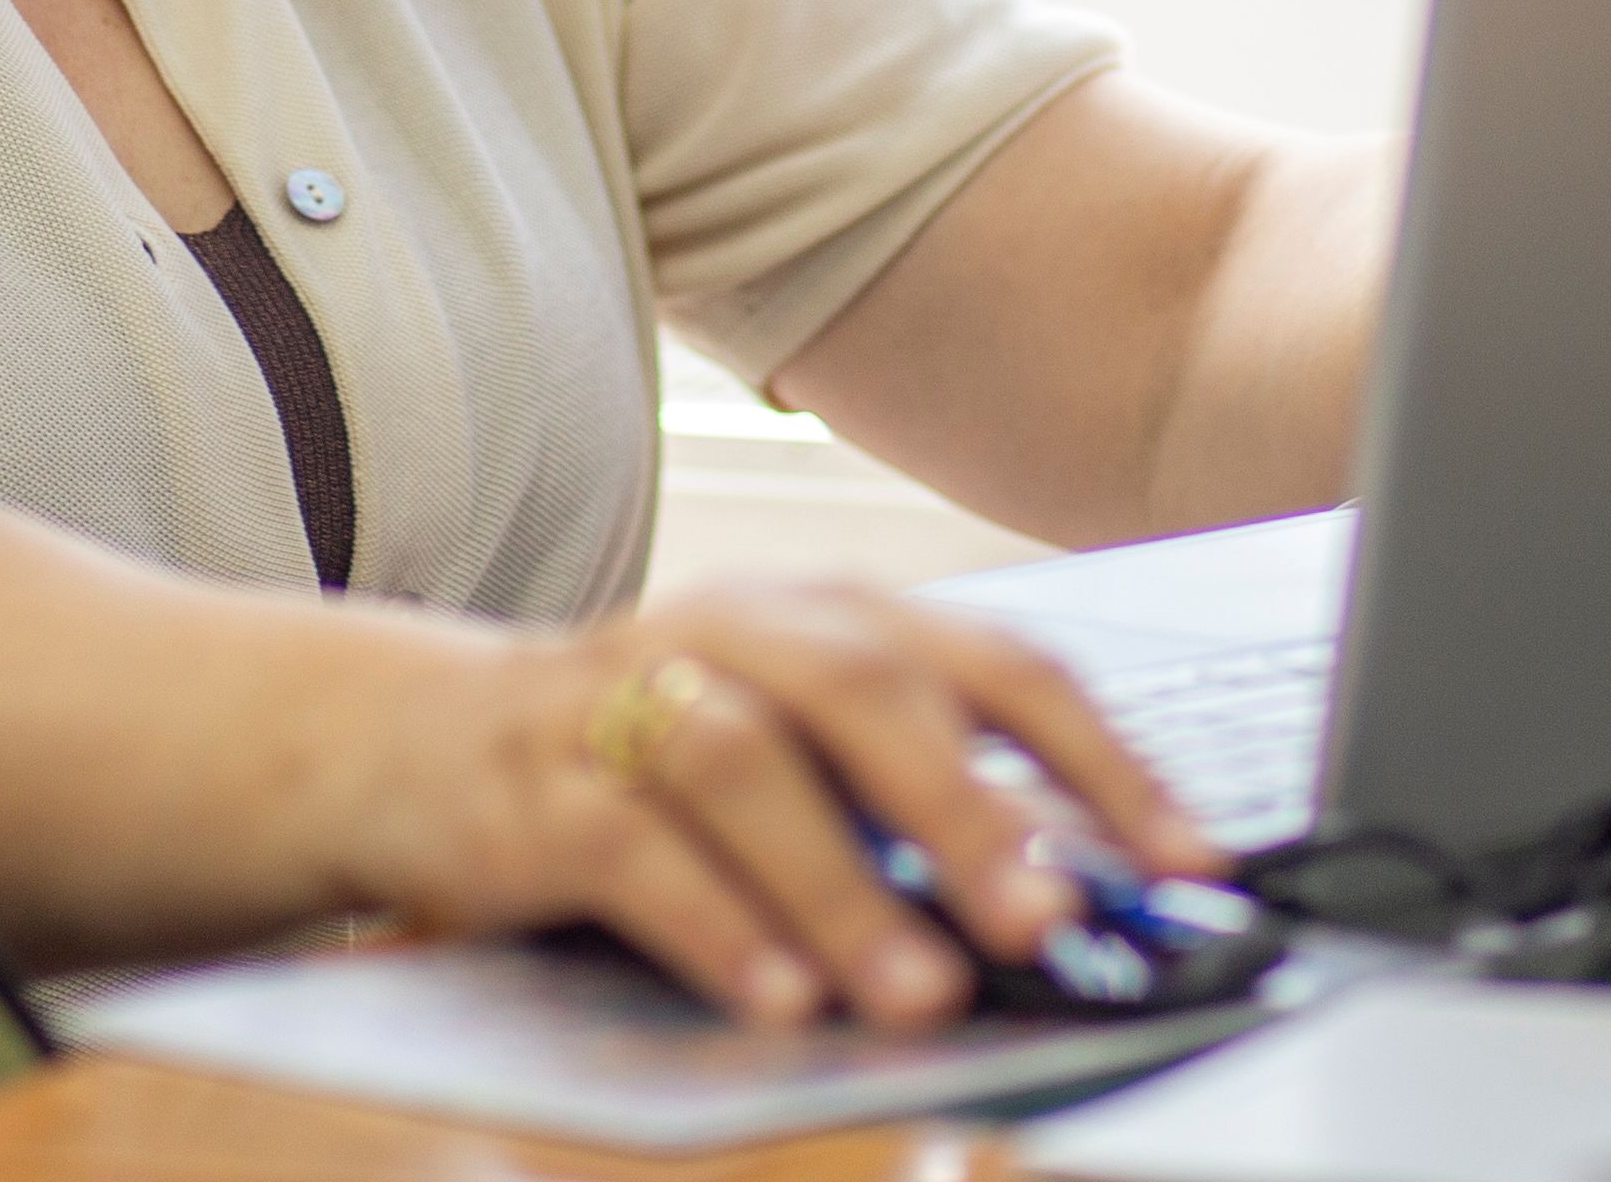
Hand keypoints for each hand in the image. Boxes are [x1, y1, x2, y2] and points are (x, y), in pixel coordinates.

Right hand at [327, 581, 1217, 1030]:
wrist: (420, 738)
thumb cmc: (655, 756)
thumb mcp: (800, 753)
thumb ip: (920, 801)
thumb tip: (1084, 900)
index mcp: (830, 612)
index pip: (996, 661)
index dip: (1101, 758)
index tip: (1189, 862)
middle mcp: (737, 630)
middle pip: (869, 690)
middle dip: (969, 812)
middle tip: (1047, 924)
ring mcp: (628, 698)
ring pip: (746, 764)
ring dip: (843, 886)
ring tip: (917, 994)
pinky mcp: (540, 785)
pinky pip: (634, 851)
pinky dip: (714, 927)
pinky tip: (778, 998)